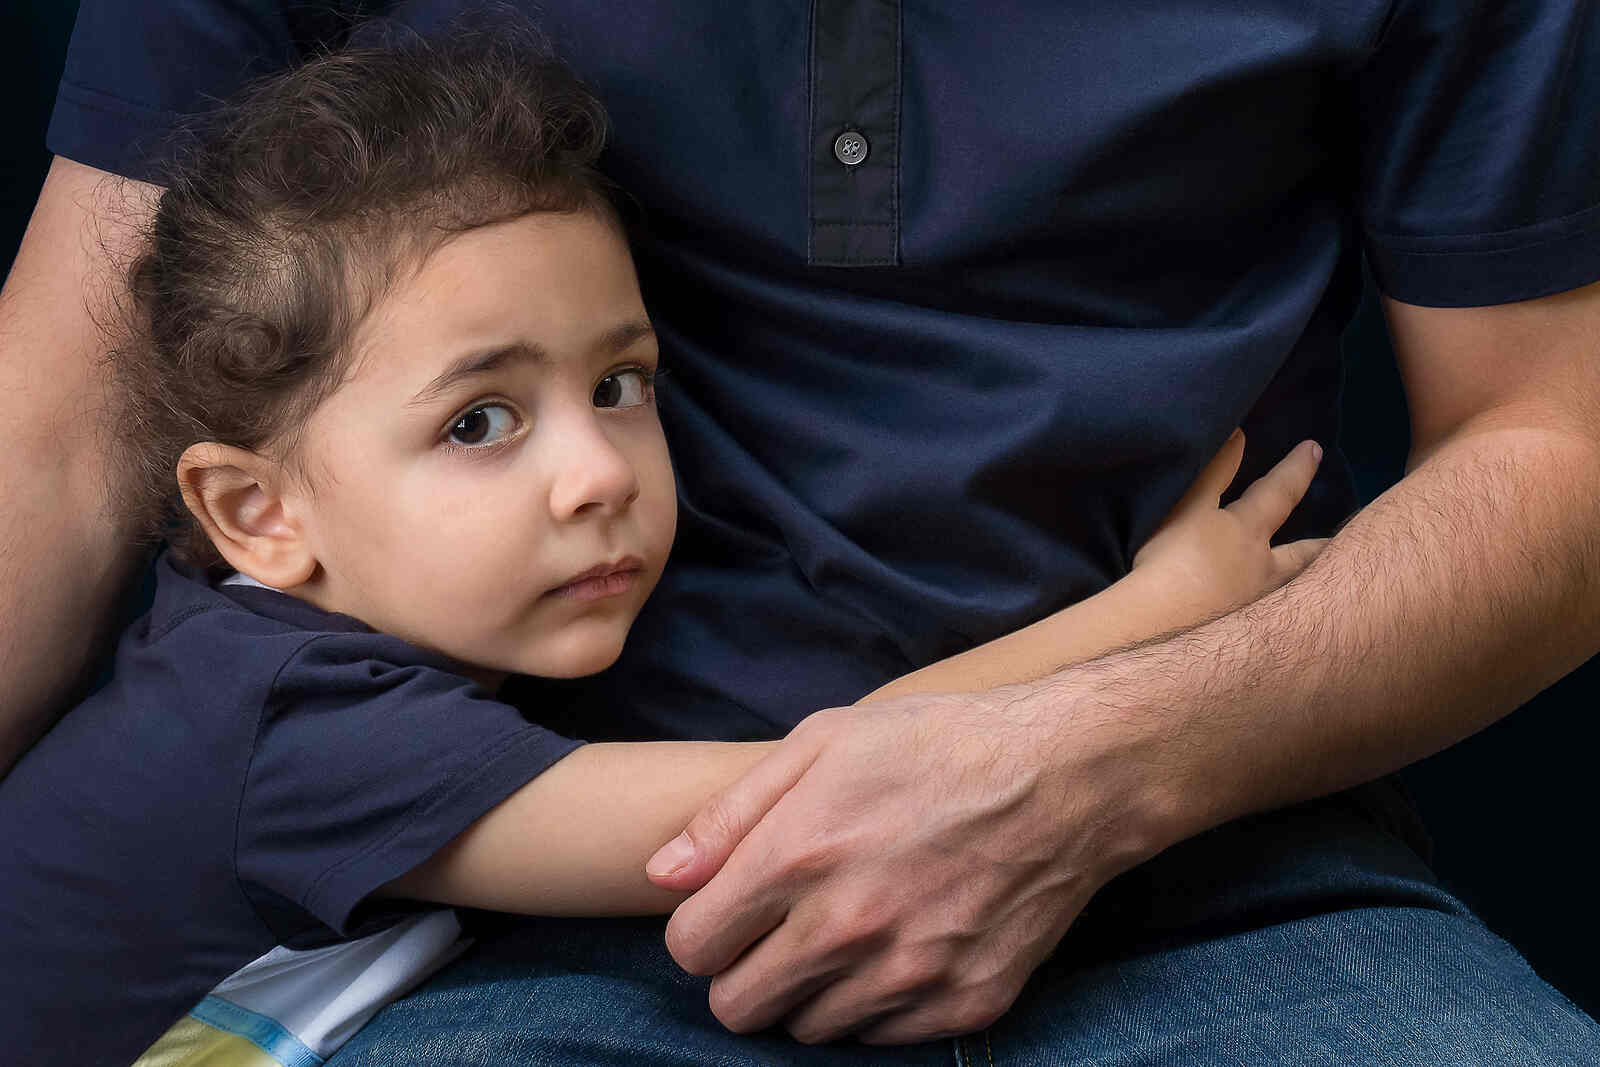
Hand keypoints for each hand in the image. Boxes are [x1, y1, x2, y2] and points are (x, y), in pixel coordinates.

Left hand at [645, 683, 1161, 1044]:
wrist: (1068, 776)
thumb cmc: (939, 745)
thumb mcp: (824, 742)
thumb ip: (730, 814)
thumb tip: (662, 875)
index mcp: (798, 858)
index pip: (691, 948)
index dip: (702, 930)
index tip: (729, 911)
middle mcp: (846, 928)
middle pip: (737, 1008)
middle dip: (742, 973)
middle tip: (778, 932)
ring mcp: (907, 975)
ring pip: (807, 1030)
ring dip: (811, 991)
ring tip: (849, 931)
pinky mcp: (963, 1004)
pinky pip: (879, 1040)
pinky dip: (876, 1005)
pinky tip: (900, 947)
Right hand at [1133, 430, 1326, 619]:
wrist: (1157, 625)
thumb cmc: (1172, 558)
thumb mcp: (1187, 507)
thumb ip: (1213, 471)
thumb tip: (1240, 432)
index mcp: (1249, 533)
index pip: (1279, 493)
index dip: (1296, 468)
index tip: (1315, 448)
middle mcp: (1265, 572)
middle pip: (1306, 556)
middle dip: (1325, 545)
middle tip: (1347, 542)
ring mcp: (1256, 609)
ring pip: (1293, 592)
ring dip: (1310, 584)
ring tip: (1320, 585)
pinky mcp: (1241, 638)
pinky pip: (1272, 620)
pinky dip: (1282, 615)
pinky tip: (1275, 621)